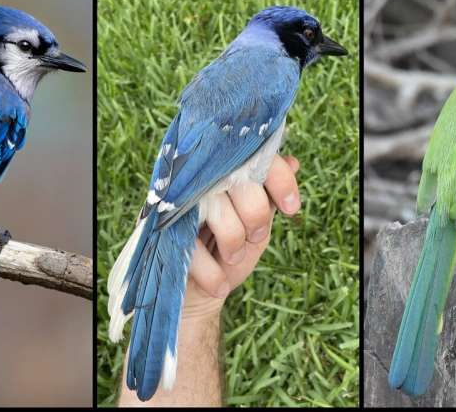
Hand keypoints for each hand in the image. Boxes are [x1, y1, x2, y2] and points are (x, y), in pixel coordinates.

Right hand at [182, 154, 300, 319]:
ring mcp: (177, 206)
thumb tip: (294, 162)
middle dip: (255, 215)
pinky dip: (213, 273)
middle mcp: (198, 181)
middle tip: (253, 237)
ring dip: (233, 242)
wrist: (195, 298)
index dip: (279, 178)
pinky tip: (219, 286)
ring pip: (218, 209)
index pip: (254, 156)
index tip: (291, 208)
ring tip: (231, 258)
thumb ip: (268, 201)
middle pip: (238, 180)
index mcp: (223, 175)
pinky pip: (194, 246)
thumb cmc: (226, 257)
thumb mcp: (256, 230)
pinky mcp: (161, 233)